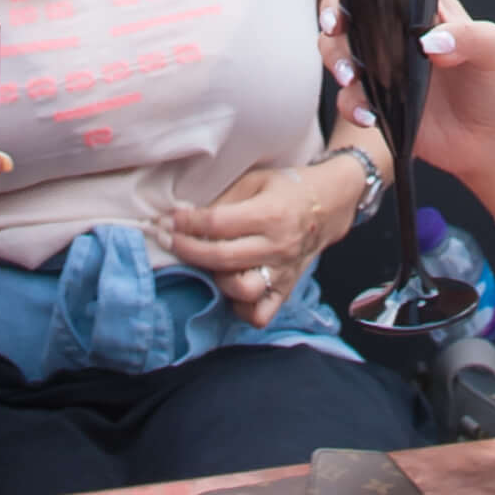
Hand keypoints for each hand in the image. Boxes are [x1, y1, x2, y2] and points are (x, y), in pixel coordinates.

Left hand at [160, 158, 354, 322]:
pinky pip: (260, 313)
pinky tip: (230, 289)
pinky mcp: (285, 289)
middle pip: (222, 257)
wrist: (327, 206)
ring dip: (216, 278)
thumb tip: (185, 216)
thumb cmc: (286, 189)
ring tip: (207, 264)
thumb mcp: (254, 181)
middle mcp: (277, 246)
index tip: (168, 220)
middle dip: (187, 249)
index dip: (187, 223)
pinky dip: (241, 307)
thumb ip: (223, 200)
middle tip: (168, 240)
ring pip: (242, 290)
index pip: (218, 223)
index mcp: (270, 214)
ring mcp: (283, 271)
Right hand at [319, 0, 494, 163]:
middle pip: (345, 8)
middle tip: (337, 26)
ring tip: (351, 76)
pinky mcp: (377, 103)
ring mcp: (381, 66)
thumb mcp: (493, 49)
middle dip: (332, 13)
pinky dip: (351, 104)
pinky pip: (348, 99)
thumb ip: (467, 37)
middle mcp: (393, 31)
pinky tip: (370, 116)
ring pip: (336, 50)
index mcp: (418, 4)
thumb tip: (431, 42)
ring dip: (335, 58)